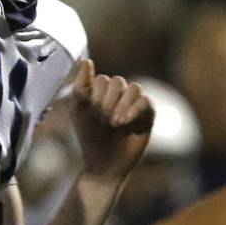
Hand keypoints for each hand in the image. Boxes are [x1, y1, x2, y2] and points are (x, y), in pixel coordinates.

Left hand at [71, 60, 152, 180]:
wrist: (104, 164)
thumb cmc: (89, 138)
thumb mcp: (78, 111)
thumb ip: (81, 86)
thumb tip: (87, 60)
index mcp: (101, 91)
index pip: (101, 79)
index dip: (96, 96)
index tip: (90, 114)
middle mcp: (119, 94)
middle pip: (118, 82)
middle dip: (108, 102)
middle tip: (102, 121)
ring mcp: (133, 103)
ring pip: (134, 88)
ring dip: (122, 105)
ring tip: (114, 123)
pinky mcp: (147, 114)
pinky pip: (145, 101)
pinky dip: (134, 110)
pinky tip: (124, 123)